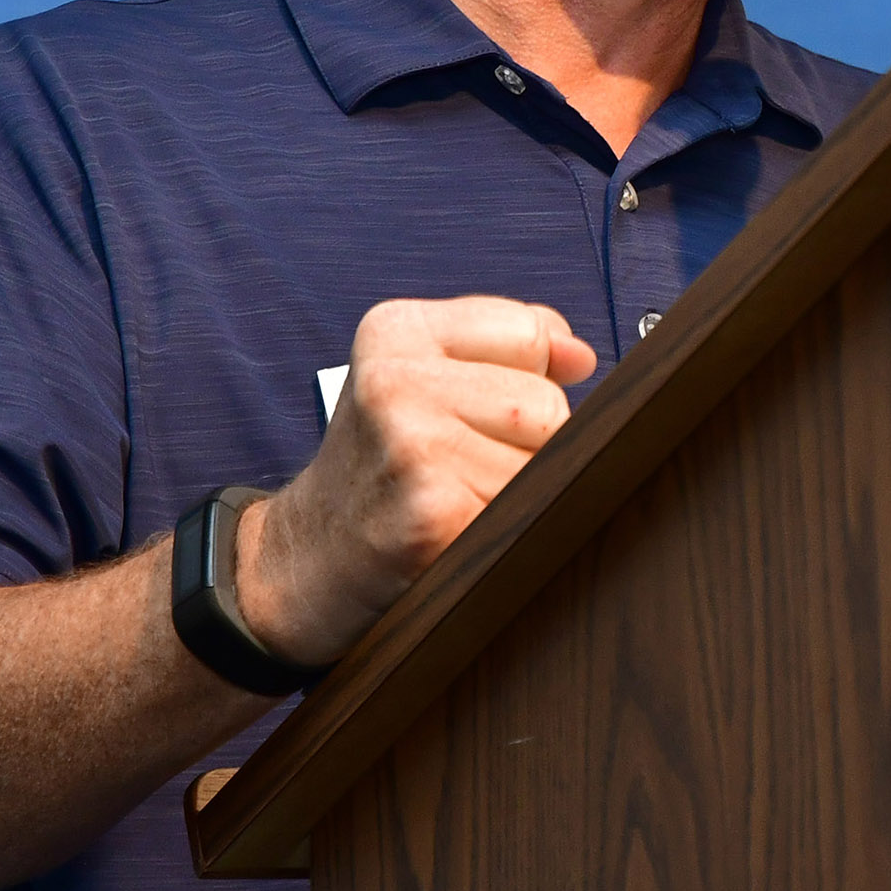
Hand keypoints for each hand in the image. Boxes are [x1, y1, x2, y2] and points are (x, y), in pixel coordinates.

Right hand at [235, 297, 597, 668]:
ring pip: (547, 463)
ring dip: (520, 495)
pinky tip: (458, 534)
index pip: (532, 335)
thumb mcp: (424, 378)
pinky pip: (530, 513)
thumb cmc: (383, 466)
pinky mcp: (433, 512)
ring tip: (459, 500)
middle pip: (548, 405)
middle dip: (528, 446)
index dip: (527, 382)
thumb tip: (581, 358)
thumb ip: (510, 347)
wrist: (309, 560)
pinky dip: (511, 534)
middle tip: (464, 470)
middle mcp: (395, 380)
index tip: (478, 415)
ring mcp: (412, 446)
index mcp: (397, 331)